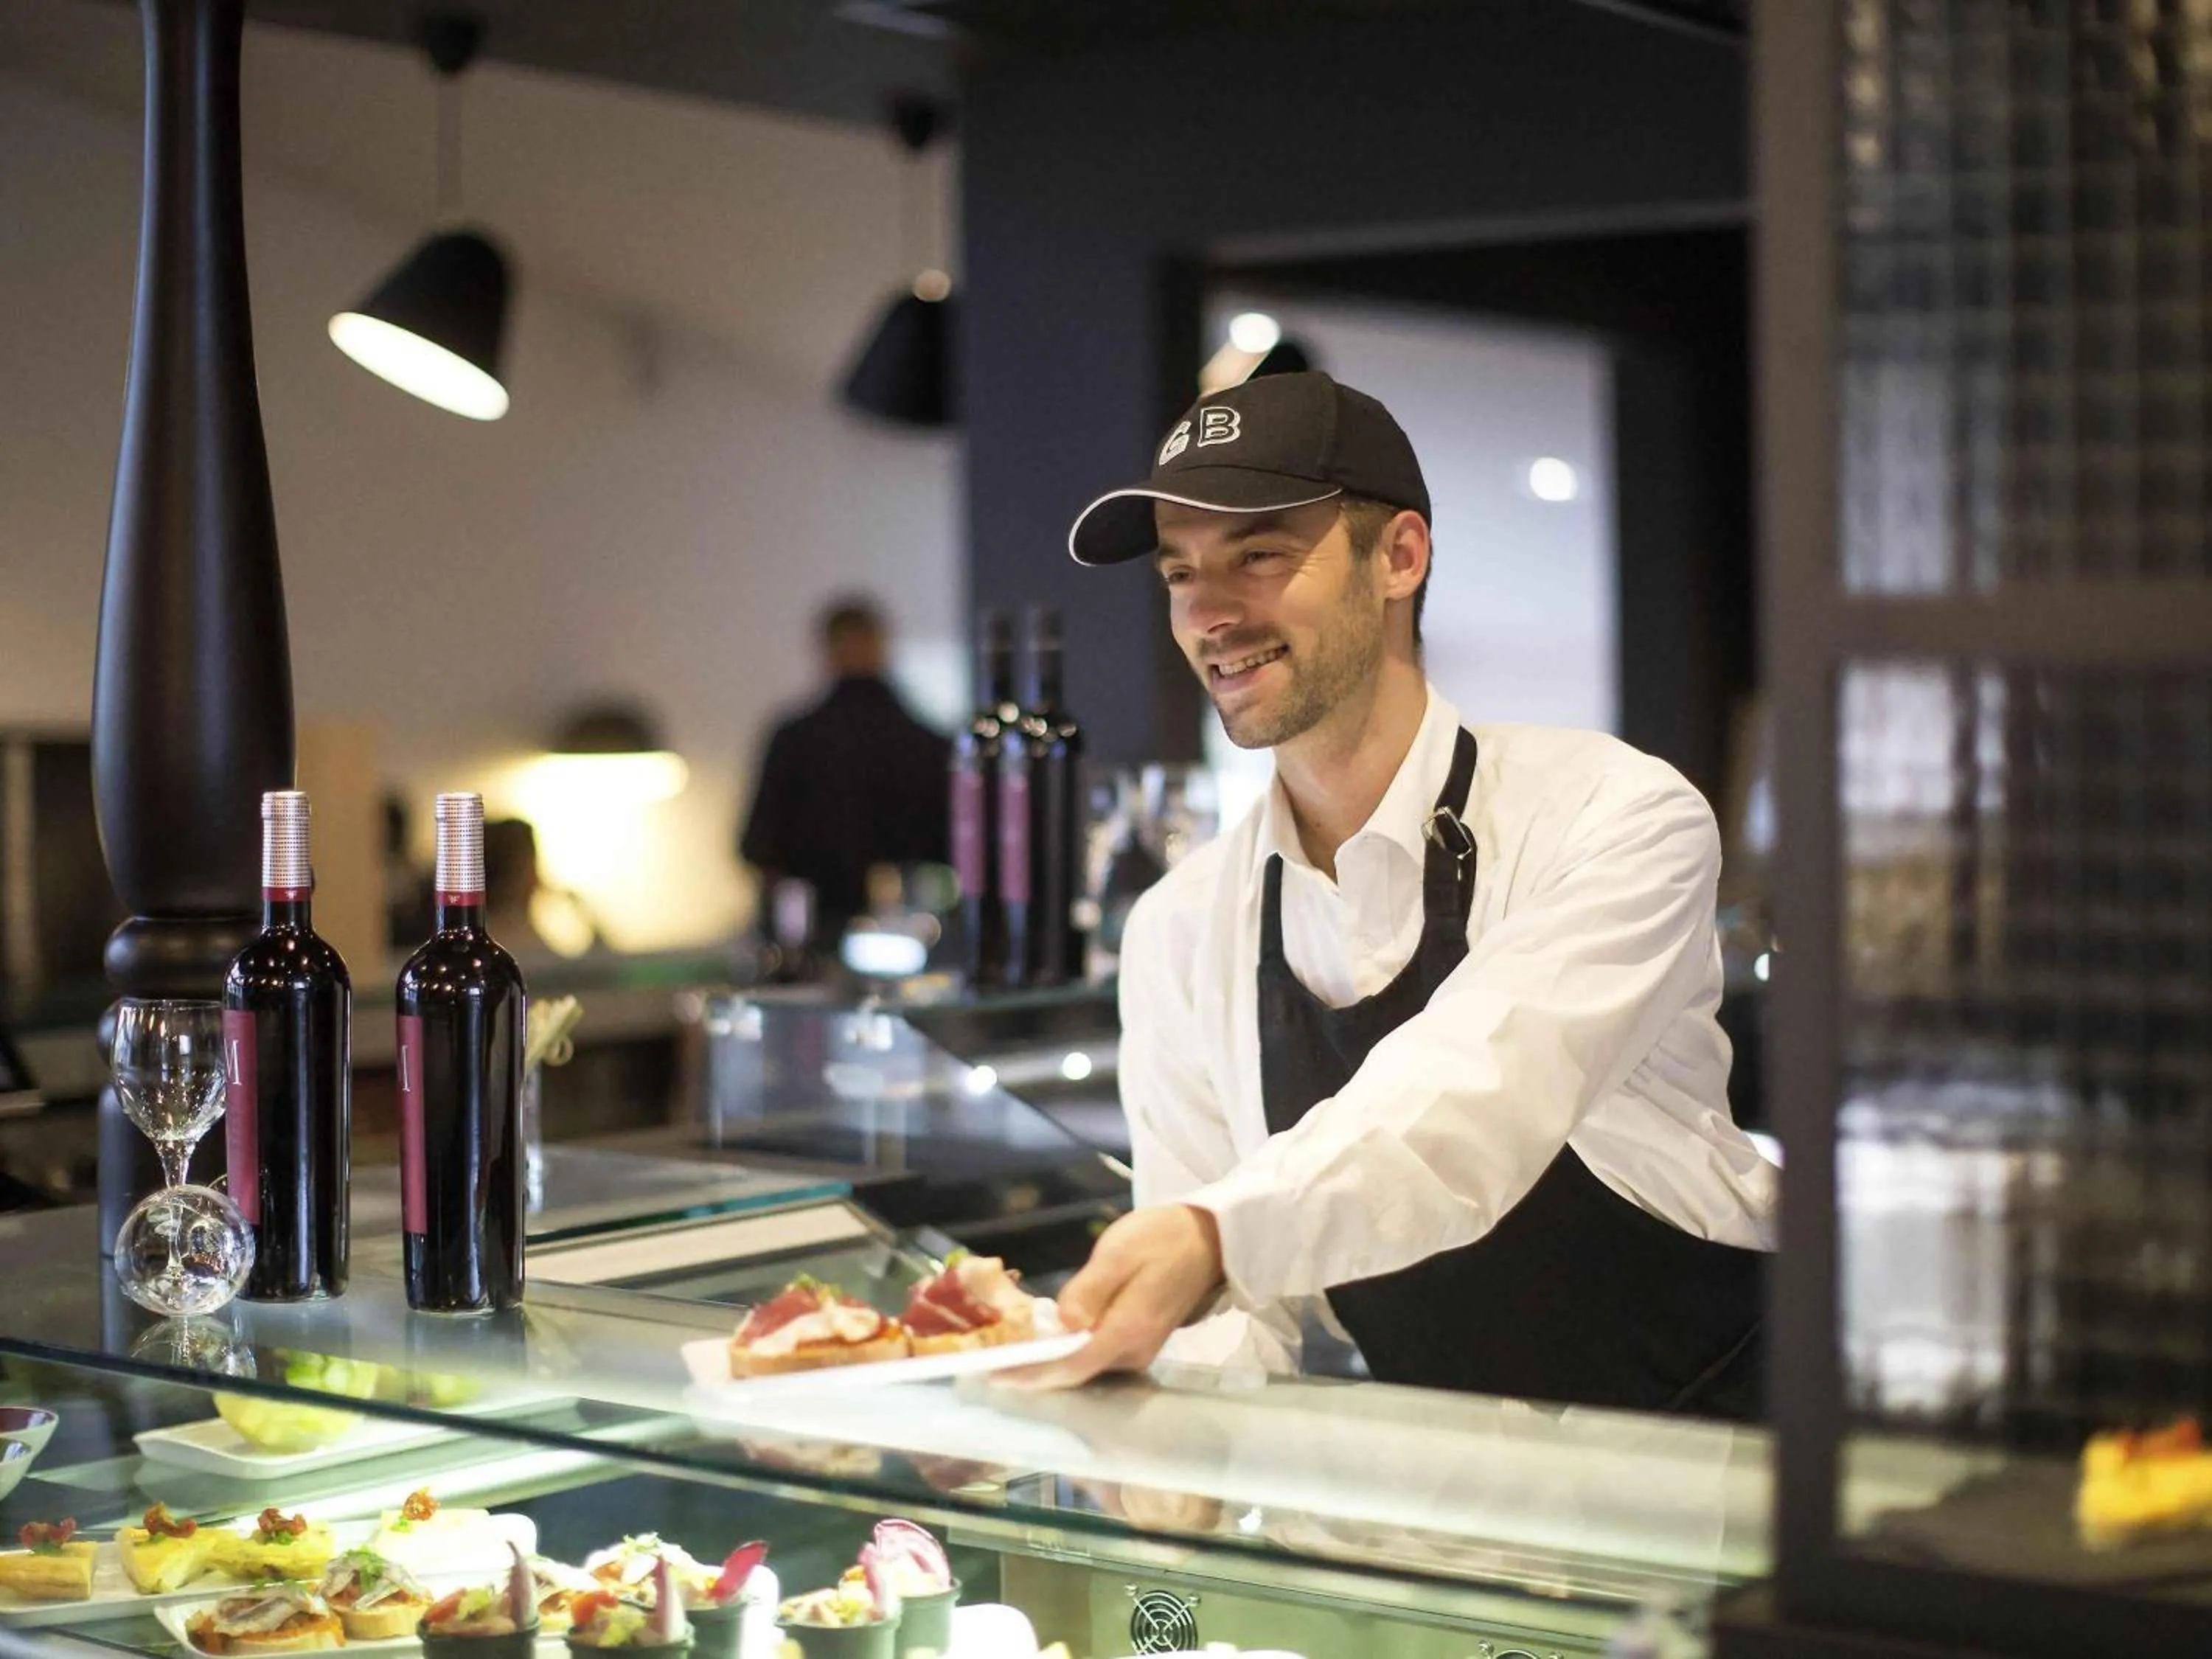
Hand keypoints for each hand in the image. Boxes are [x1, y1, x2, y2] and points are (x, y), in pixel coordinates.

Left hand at [994, 1205, 1223, 1388]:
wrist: (1207, 1239)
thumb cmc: (1161, 1238)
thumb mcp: (1120, 1252)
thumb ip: (1090, 1290)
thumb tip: (1062, 1325)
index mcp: (1127, 1331)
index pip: (1071, 1366)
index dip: (1030, 1374)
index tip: (992, 1373)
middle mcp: (1132, 1352)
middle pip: (1073, 1372)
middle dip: (1030, 1371)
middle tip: (986, 1359)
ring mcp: (1137, 1350)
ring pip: (1082, 1366)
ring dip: (1044, 1362)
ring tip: (1004, 1350)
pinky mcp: (1137, 1341)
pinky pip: (1093, 1354)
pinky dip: (1064, 1351)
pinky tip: (1041, 1338)